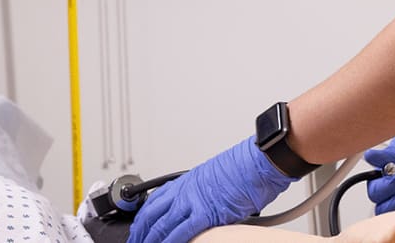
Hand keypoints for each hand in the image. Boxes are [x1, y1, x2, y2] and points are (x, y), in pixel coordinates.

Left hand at [127, 136, 295, 242]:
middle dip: (140, 231)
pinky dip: (170, 241)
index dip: (144, 217)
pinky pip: (180, 231)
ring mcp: (194, 200)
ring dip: (150, 239)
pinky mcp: (206, 212)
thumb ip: (207, 192)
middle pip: (152, 213)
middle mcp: (186, 189)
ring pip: (161, 224)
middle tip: (135, 241)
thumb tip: (208, 205)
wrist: (260, 161)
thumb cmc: (247, 166)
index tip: (139, 227)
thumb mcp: (219, 178)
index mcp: (188, 181)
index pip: (156, 200)